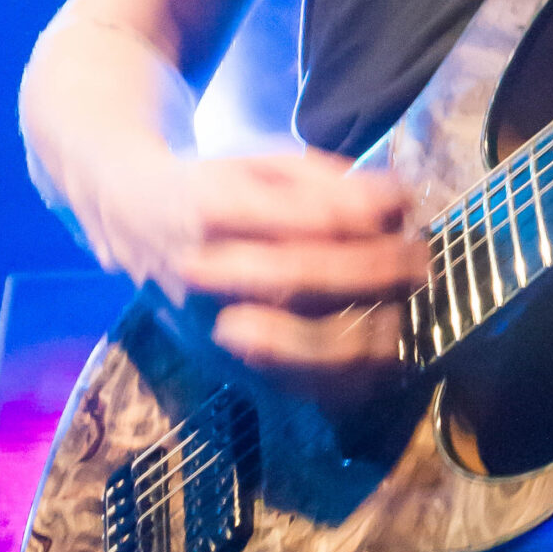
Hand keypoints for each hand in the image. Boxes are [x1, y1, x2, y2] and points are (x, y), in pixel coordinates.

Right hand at [116, 144, 426, 405]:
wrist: (133, 221)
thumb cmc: (216, 186)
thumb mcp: (261, 162)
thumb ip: (326, 183)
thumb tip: (395, 202)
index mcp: (210, 210)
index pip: (293, 222)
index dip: (357, 217)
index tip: (402, 204)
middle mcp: (202, 274)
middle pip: (298, 281)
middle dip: (372, 271)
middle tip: (419, 257)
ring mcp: (209, 328)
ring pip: (296, 347)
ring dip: (368, 326)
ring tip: (405, 302)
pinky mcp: (225, 368)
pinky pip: (297, 389)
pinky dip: (349, 377)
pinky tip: (384, 346)